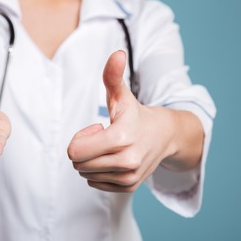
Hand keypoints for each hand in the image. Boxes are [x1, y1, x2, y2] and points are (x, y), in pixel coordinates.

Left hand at [67, 50, 177, 191]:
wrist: (164, 136)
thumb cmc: (136, 115)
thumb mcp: (122, 96)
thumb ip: (113, 76)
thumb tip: (116, 53)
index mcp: (121, 138)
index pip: (75, 152)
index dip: (79, 139)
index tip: (96, 128)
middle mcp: (127, 161)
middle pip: (78, 163)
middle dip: (83, 149)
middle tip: (102, 137)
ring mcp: (129, 177)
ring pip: (85, 174)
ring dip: (90, 160)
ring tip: (110, 147)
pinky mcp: (129, 187)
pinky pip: (94, 183)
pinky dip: (97, 172)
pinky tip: (113, 159)